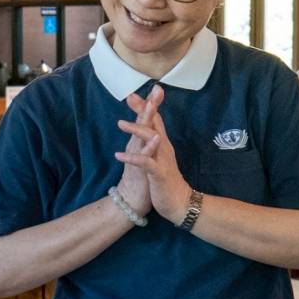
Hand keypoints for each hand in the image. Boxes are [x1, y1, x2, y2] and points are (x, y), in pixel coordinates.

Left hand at [116, 88, 193, 222]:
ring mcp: (162, 160)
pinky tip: (119, 155)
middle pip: (155, 124)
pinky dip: (133, 157)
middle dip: (145, 109)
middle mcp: (164, 148)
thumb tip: (147, 131)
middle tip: (131, 97)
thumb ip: (153, 143)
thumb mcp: (159, 158)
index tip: (133, 95)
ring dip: (136, 130)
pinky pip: (145, 163)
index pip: (155, 121)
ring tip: (120, 123)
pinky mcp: (158, 174)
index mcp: (163, 144)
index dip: (146, 107)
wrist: (179, 203)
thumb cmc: (166, 180)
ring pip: (151, 140)